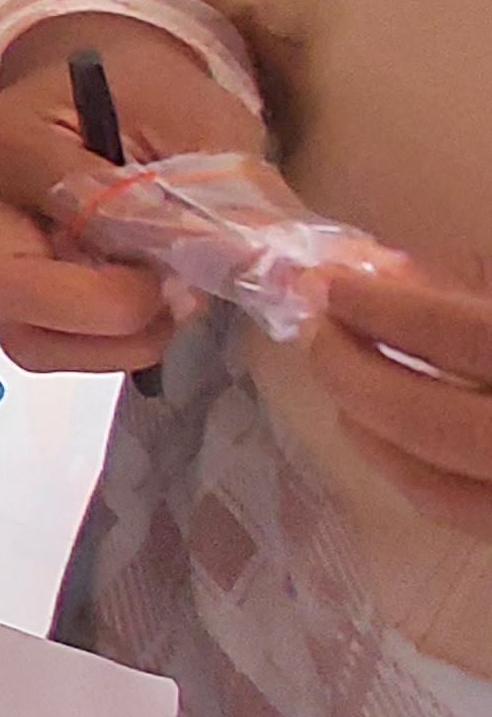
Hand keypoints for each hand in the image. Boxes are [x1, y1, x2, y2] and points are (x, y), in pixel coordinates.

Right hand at [0, 31, 254, 372]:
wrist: (102, 94)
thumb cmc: (148, 95)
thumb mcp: (193, 116)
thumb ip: (213, 179)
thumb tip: (239, 261)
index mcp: (5, 138)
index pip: (63, 202)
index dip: (143, 235)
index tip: (206, 240)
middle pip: (3, 289)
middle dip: (104, 310)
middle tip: (173, 291)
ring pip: (26, 339)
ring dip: (115, 343)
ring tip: (171, 300)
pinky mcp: (9, 295)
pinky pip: (48, 349)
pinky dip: (111, 347)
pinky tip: (150, 307)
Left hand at [312, 268, 491, 538]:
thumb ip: (471, 293)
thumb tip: (383, 276)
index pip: (463, 335)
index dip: (386, 307)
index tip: (327, 284)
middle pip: (429, 421)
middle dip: (352, 372)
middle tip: (315, 330)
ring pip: (432, 484)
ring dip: (366, 425)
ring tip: (337, 373)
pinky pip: (454, 511)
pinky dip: (402, 469)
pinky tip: (375, 429)